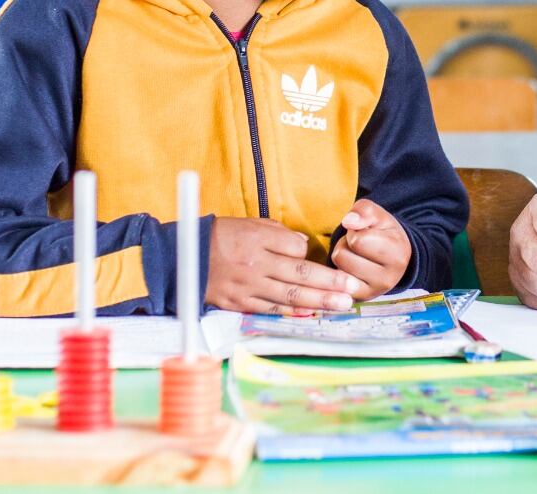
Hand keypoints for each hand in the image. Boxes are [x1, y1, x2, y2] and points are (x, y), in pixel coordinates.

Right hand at [206, 216, 362, 312]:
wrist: (184, 256)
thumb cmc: (222, 237)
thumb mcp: (250, 223)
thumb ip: (278, 234)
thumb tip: (303, 246)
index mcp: (257, 239)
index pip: (295, 248)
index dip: (312, 255)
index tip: (330, 261)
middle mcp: (255, 263)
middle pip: (299, 274)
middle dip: (329, 283)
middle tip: (352, 289)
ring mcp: (247, 285)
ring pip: (289, 295)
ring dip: (318, 301)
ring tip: (341, 305)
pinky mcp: (239, 302)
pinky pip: (271, 308)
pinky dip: (292, 312)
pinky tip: (311, 313)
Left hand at [330, 199, 411, 299]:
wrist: (396, 256)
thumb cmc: (385, 233)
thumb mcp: (379, 215)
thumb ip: (364, 211)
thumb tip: (348, 221)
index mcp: (397, 255)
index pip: (357, 240)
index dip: (354, 231)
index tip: (364, 232)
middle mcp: (388, 279)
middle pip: (342, 255)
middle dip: (345, 244)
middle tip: (358, 244)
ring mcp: (373, 292)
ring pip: (336, 270)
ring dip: (341, 257)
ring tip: (355, 254)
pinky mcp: (360, 299)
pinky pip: (335, 283)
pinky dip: (340, 272)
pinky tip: (351, 268)